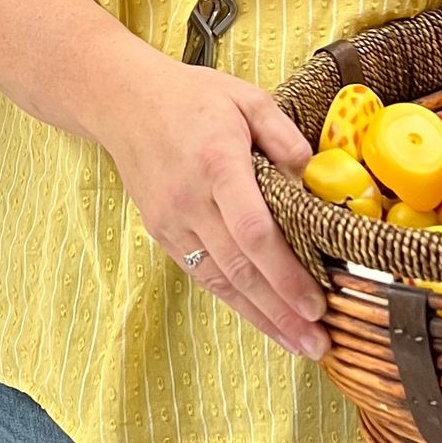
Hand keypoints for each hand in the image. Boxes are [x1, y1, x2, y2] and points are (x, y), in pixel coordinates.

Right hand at [101, 60, 326, 357]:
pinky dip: (235, 301)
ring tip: (298, 344)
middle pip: (240, 269)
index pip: (253, 231)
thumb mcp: (247, 99)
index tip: (317, 302)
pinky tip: (263, 320)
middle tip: (318, 343)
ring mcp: (172, 222)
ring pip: (220, 281)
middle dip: (281, 311)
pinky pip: (203, 274)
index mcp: (218, 164)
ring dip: (261, 318)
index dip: (285, 273)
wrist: (124, 103)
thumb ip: (285, 136)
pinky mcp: (163, 233)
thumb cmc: (192, 98)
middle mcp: (191, 200)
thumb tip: (317, 178)